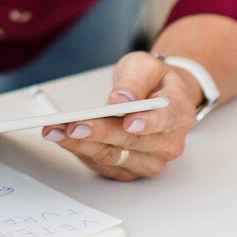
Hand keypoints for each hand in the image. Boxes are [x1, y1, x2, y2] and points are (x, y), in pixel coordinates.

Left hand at [40, 51, 199, 180]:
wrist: (157, 97)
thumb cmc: (152, 82)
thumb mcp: (146, 66)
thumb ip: (135, 80)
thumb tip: (122, 97)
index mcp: (179, 114)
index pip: (165, 120)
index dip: (146, 122)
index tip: (128, 121)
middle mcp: (168, 143)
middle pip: (132, 141)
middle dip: (99, 133)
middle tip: (73, 125)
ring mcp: (150, 161)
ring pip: (113, 157)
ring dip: (81, 145)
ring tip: (56, 131)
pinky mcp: (129, 170)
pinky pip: (103, 165)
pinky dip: (80, 151)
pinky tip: (63, 139)